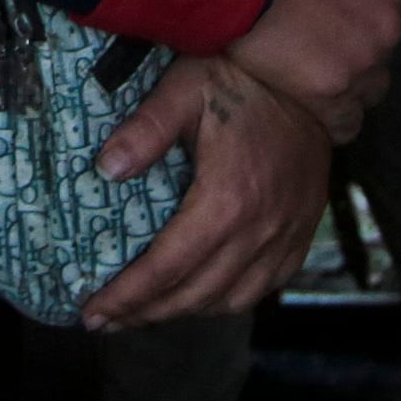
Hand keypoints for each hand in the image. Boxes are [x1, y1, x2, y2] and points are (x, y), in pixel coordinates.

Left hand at [79, 55, 331, 327]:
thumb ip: (144, 131)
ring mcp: (285, 236)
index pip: (166, 268)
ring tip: (145, 311)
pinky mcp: (301, 234)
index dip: (125, 296)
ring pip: (230, 300)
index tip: (91, 312)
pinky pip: (263, 288)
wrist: (308, 80)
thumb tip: (105, 170)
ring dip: (184, 312)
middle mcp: (259, 229)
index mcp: (226, 200)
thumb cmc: (241, 81)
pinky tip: (200, 296)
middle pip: (194, 294)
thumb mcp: (183, 91)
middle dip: (144, 313)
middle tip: (106, 320)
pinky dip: (227, 300)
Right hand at [223, 0, 400, 138]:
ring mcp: (360, 64)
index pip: (399, 9)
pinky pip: (345, 123)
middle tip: (319, 41)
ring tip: (311, 75)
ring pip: (367, 89)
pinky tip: (311, 108)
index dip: (369, 10)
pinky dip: (333, 119)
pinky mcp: (328, 94)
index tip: (340, 9)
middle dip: (359, 48)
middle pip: (383, 51)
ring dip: (347, 84)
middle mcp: (388, 28)